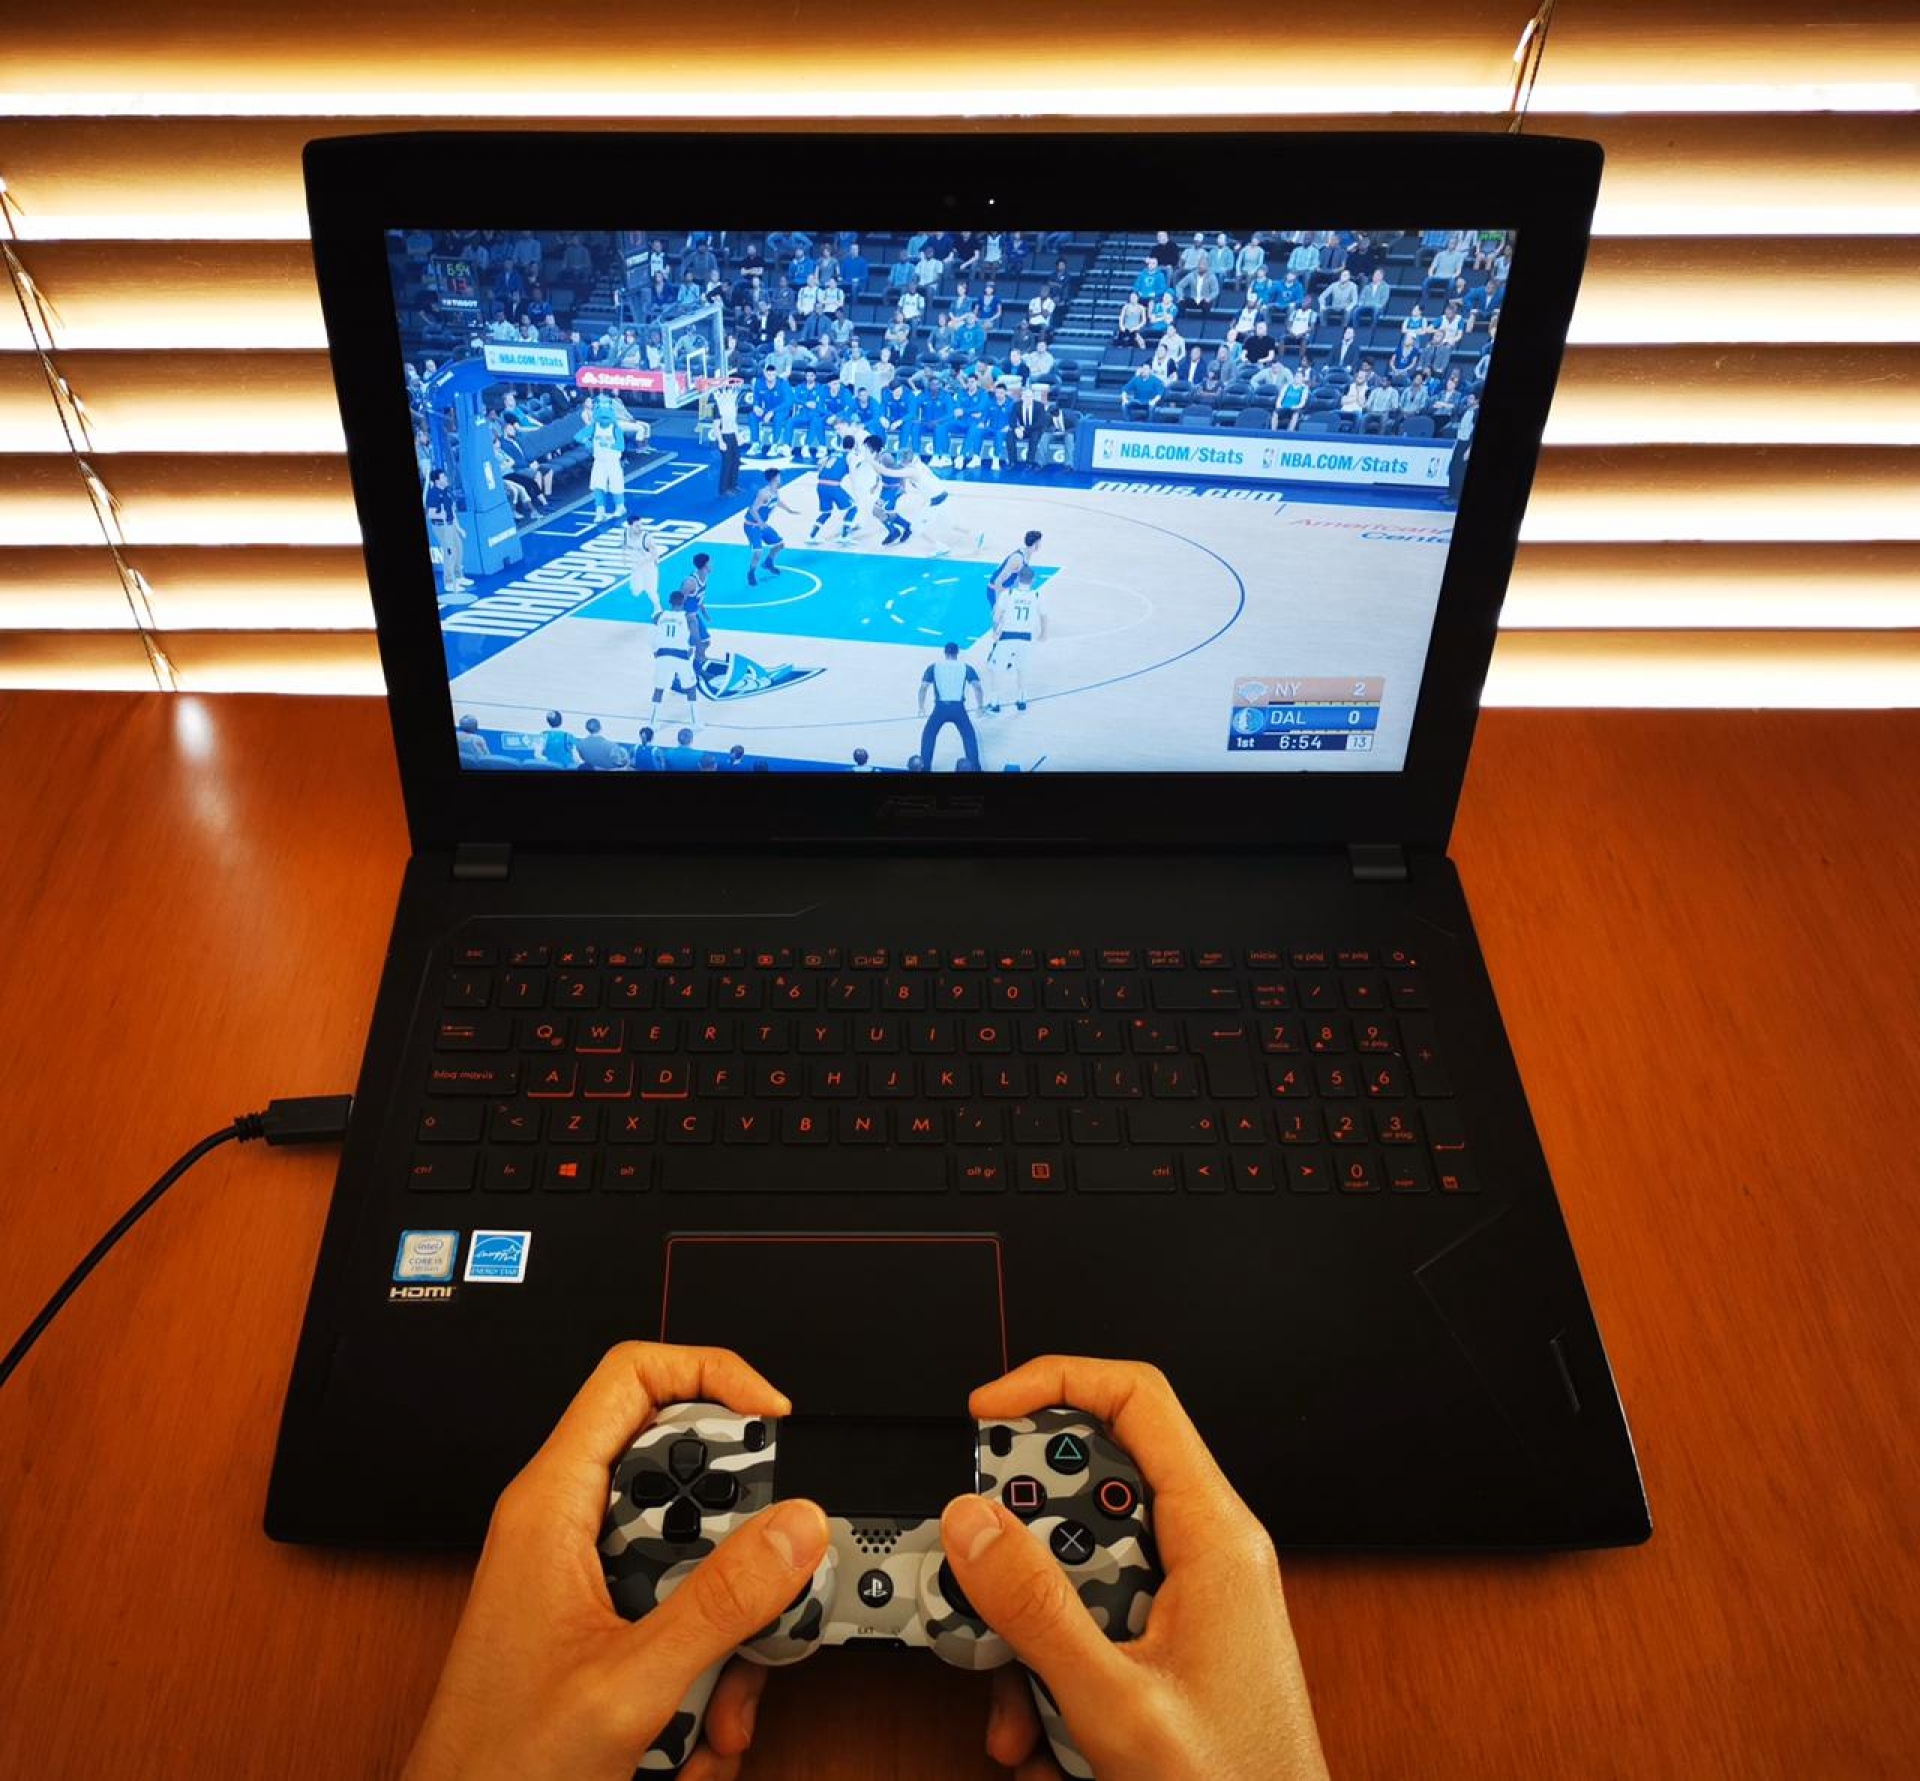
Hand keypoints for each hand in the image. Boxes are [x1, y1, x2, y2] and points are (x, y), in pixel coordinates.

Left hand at [404, 1343, 829, 1780]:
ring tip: (718, 1710)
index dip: (712, 1374)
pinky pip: (685, 1616)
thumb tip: (795, 1526)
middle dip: (739, 1550)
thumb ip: (721, 1602)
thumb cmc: (495, 1767)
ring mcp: (588, 1577)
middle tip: (765, 1598)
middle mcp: (568, 1526)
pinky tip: (694, 1736)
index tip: (775, 1419)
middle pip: (686, 1477)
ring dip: (729, 1638)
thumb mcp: (629, 1683)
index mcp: (552, 1504)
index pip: (634, 1375)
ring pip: (698, 1558)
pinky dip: (708, 1675)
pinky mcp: (606, 1624)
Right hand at [940, 1357, 1327, 1780]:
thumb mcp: (1115, 1700)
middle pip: (1091, 1486)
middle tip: (982, 1583)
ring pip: (1080, 1563)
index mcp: (1216, 1536)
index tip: (985, 1410)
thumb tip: (974, 1521)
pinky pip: (1093, 1618)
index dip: (1056, 1381)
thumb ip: (1036, 1606)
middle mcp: (1207, 1551)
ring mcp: (1190, 1596)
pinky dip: (1053, 1670)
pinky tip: (1044, 1737)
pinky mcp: (1171, 1638)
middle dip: (1024, 1540)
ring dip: (1031, 1630)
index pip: (1136, 1399)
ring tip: (1017, 1702)